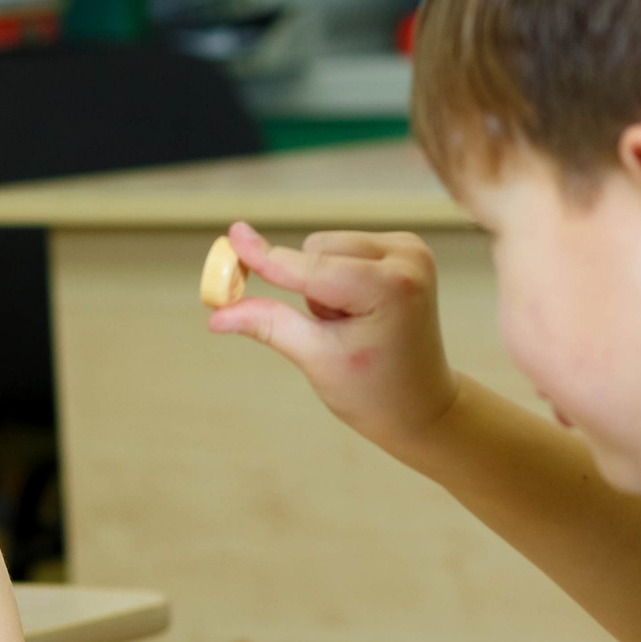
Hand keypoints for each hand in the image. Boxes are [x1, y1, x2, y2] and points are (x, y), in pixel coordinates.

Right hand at [205, 222, 461, 453]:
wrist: (423, 405)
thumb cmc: (373, 392)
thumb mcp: (316, 358)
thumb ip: (268, 324)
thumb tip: (217, 314)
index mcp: (389, 289)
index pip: (310, 268)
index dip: (266, 257)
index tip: (233, 236)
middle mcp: (406, 258)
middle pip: (317, 249)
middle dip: (306, 287)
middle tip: (326, 329)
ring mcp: (410, 249)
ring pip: (327, 246)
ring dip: (320, 282)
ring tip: (347, 322)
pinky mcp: (406, 248)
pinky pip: (344, 248)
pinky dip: (337, 276)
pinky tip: (358, 310)